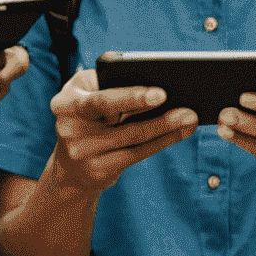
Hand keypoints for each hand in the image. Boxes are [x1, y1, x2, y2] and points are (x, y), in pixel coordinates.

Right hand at [47, 69, 196, 193]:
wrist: (70, 163)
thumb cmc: (89, 117)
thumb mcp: (88, 95)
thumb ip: (110, 85)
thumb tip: (156, 85)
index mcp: (65, 101)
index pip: (101, 99)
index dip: (131, 96)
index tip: (161, 92)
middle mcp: (68, 127)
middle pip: (116, 118)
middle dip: (149, 110)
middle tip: (184, 107)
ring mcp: (82, 153)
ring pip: (133, 137)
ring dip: (166, 127)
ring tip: (189, 117)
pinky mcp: (98, 171)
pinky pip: (136, 154)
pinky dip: (161, 141)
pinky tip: (179, 132)